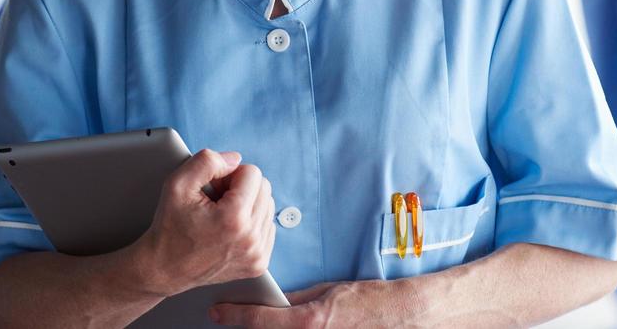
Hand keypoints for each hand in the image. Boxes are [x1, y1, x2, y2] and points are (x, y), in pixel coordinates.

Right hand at [129, 150, 276, 298]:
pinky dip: (252, 223)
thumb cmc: (170, 228)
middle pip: (264, 188)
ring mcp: (257, 254)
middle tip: (216, 201)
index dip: (229, 175)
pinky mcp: (258, 264)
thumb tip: (235, 160)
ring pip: (267, 206)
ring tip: (221, 216)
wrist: (164, 269)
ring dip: (247, 204)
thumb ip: (207, 161)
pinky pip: (267, 226)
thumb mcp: (177, 184)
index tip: (213, 189)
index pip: (253, 173)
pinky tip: (230, 229)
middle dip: (240, 188)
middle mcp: (250, 238)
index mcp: (234, 218)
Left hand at [212, 279, 414, 327]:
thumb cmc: (368, 301)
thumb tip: (272, 300)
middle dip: (245, 326)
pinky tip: (278, 328)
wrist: (400, 316)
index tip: (216, 311)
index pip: (258, 320)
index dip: (233, 315)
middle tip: (226, 318)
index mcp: (307, 322)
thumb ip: (296, 299)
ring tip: (250, 323)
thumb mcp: (328, 291)